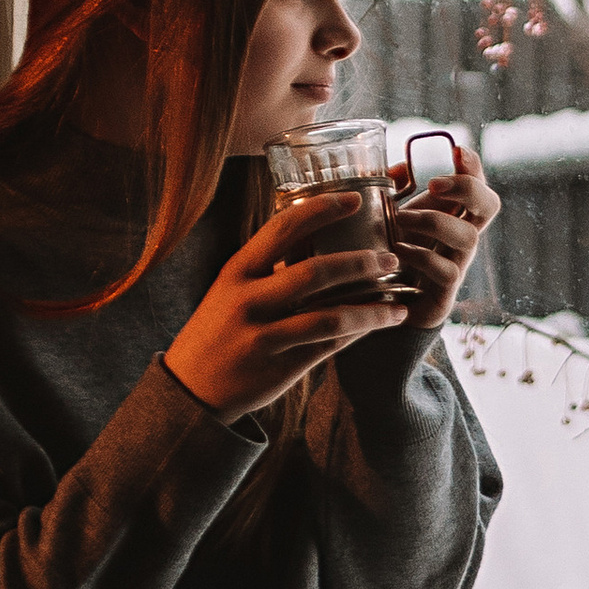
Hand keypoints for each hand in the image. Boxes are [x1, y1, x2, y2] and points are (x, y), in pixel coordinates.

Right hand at [163, 192, 405, 420]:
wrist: (190, 388)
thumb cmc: (218, 329)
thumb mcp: (231, 289)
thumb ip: (268, 267)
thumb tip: (319, 237)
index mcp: (237, 271)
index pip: (283, 228)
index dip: (322, 209)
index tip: (355, 199)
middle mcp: (248, 300)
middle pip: (316, 273)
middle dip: (361, 263)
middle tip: (391, 259)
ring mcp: (264, 336)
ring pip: (331, 317)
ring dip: (371, 309)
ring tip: (398, 304)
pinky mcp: (279, 368)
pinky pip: (329, 346)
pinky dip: (358, 333)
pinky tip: (377, 325)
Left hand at [387, 139, 499, 330]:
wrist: (385, 303)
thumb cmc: (392, 251)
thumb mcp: (391, 213)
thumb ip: (395, 188)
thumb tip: (401, 166)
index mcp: (453, 214)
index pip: (478, 184)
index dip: (473, 166)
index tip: (457, 150)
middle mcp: (462, 236)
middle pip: (489, 205)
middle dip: (467, 188)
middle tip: (433, 184)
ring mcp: (457, 263)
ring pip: (468, 237)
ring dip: (433, 222)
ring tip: (399, 220)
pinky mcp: (444, 291)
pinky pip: (447, 271)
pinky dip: (422, 257)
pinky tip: (398, 251)